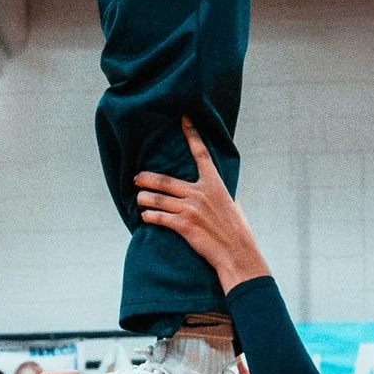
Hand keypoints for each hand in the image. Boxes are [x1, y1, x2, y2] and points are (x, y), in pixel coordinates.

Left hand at [130, 125, 265, 296]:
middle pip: (165, 181)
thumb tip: (214, 190)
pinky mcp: (183, 226)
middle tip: (136, 177)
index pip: (201, 153)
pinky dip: (149, 217)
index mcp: (215, 184)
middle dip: (147, 178)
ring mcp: (190, 209)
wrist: (237, 254)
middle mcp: (200, 193)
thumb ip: (219, 194)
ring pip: (157, 200)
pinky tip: (145, 217)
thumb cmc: (237, 231)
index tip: (183, 119)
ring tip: (138, 199)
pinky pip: (158, 218)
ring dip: (144, 199)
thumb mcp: (232, 205)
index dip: (191, 135)